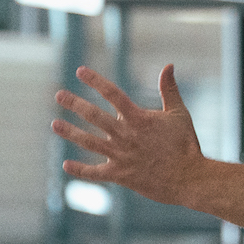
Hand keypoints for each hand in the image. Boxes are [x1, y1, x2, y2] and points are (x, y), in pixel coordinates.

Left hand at [53, 64, 205, 207]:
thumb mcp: (179, 113)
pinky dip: (80, 171)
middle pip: (94, 116)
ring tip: (54, 124)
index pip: (113, 94)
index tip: (80, 71)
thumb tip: (168, 65)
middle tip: (59, 95)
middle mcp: (126, 135)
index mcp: (139, 118)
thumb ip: (169, 89)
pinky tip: (65, 165)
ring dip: (71, 133)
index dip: (95, 81)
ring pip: (89, 142)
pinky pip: (95, 173)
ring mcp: (121, 156)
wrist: (188, 178)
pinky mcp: (120, 175)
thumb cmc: (186, 144)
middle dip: (75, 104)